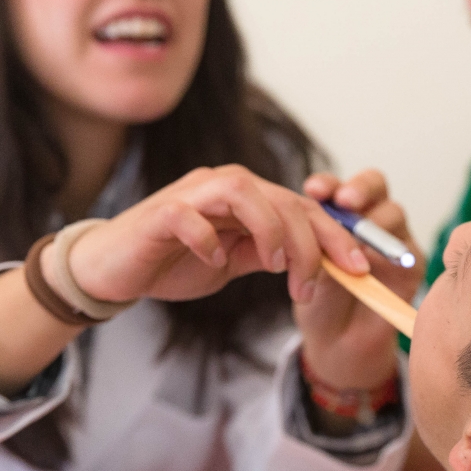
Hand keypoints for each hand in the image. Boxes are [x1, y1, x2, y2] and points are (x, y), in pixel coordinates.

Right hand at [64, 165, 370, 305]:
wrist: (112, 270)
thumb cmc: (171, 261)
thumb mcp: (232, 263)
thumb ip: (267, 255)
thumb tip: (315, 263)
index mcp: (247, 198)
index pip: (304, 208)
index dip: (336, 236)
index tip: (359, 269)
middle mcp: (224, 186)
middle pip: (284, 199)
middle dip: (312, 242)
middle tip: (318, 283)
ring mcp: (192, 195)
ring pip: (245, 193)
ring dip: (270, 232)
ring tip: (276, 269)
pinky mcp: (160, 213)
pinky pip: (190, 216)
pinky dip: (207, 238)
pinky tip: (215, 262)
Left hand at [293, 169, 423, 390]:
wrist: (337, 341)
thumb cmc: (319, 299)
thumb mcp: (309, 266)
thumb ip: (316, 240)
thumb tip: (316, 215)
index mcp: (342, 213)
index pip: (339, 186)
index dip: (329, 183)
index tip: (312, 190)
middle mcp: (371, 219)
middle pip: (375, 185)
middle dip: (360, 188)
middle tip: (344, 201)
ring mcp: (394, 240)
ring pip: (394, 212)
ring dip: (373, 221)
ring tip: (353, 239)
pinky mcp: (413, 266)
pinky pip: (409, 250)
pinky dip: (392, 252)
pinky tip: (372, 262)